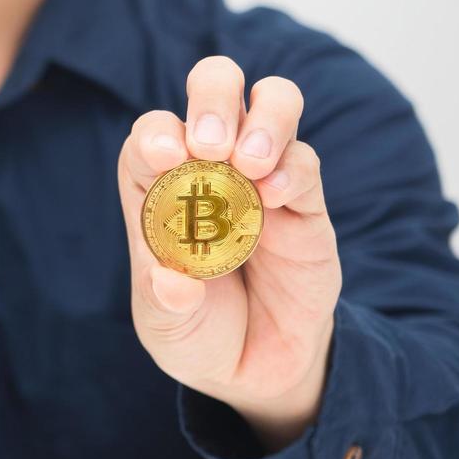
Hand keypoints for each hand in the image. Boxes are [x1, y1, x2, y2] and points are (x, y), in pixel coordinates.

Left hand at [116, 56, 341, 452]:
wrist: (256, 367)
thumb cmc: (198, 333)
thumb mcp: (168, 327)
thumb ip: (167, 303)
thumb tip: (172, 281)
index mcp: (157, 189)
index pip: (152, 135)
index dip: (157, 133)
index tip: (168, 155)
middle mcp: (209, 169)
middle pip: (213, 91)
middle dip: (213, 98)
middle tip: (211, 145)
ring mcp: (260, 178)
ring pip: (271, 104)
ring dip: (265, 119)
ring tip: (251, 163)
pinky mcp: (305, 202)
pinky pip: (305, 161)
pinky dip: (294, 169)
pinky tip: (277, 199)